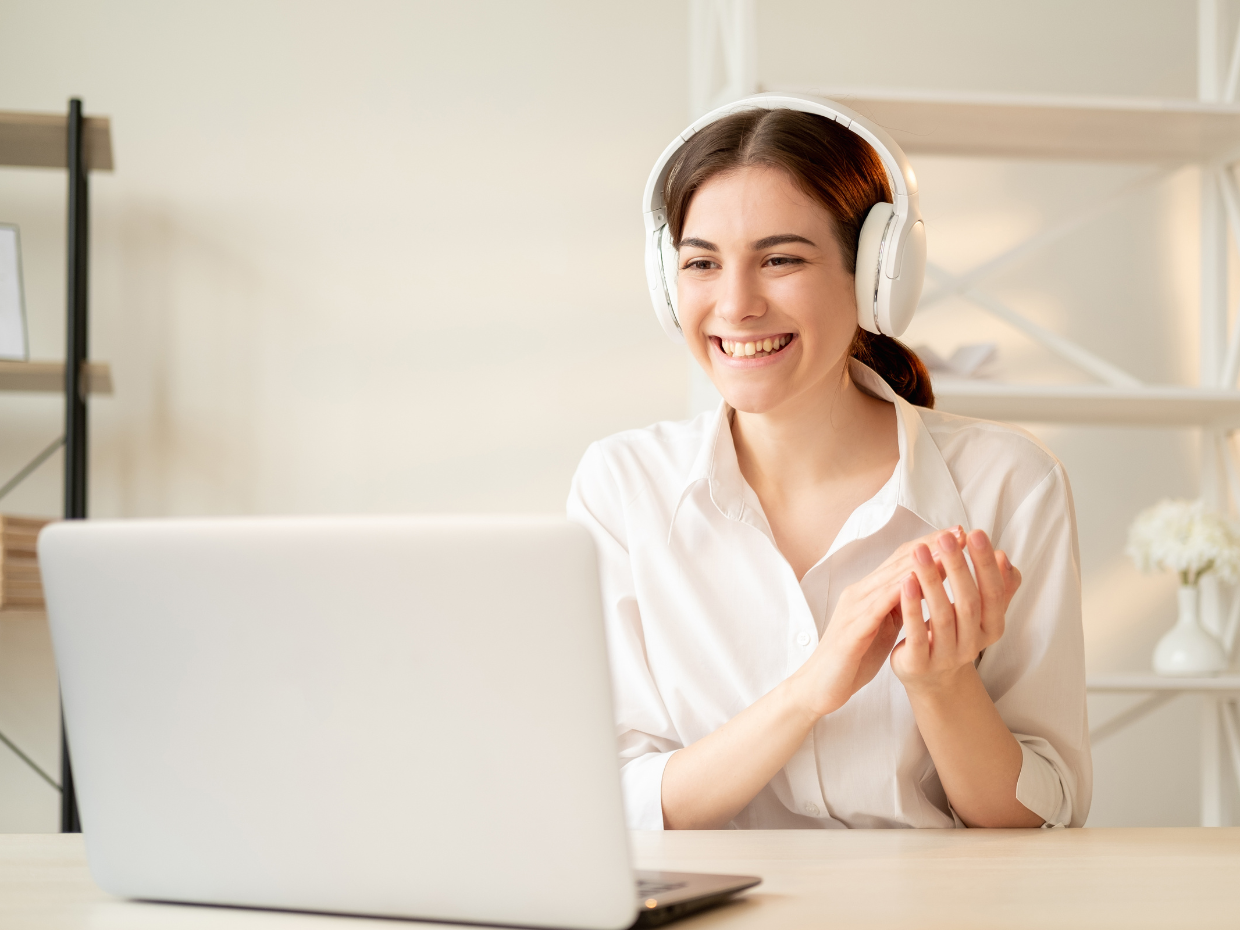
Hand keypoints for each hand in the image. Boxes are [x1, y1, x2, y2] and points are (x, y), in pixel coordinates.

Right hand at [785, 527, 964, 720]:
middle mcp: (859, 593)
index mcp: (868, 592)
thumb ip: (897, 606)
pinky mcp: (851, 631)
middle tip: (960, 533)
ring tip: (947, 552)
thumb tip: (924, 590)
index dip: (930, 546)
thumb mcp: (882, 626)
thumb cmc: (854, 657)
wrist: (819, 687)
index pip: (901, 560)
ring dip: (919, 564)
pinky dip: (896, 593)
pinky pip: (876, 608)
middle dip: (930, 546)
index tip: (959, 536)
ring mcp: (853, 610)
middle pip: (898, 562)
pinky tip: (915, 584)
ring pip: (889, 580)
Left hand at [890, 528, 1021, 692]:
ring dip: (931, 581)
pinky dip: (912, 607)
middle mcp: (973, 643)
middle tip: (947, 538)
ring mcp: (947, 656)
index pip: (993, 592)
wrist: (932, 679)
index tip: (975, 534)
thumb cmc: (955, 633)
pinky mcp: (920, 664)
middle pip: (969, 602)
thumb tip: (1004, 557)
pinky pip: (917, 634)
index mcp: (992, 627)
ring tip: (919, 552)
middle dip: (958, 567)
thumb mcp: (980, 613)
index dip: (985, 564)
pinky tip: (905, 581)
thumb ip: (996, 587)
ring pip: (942, 616)